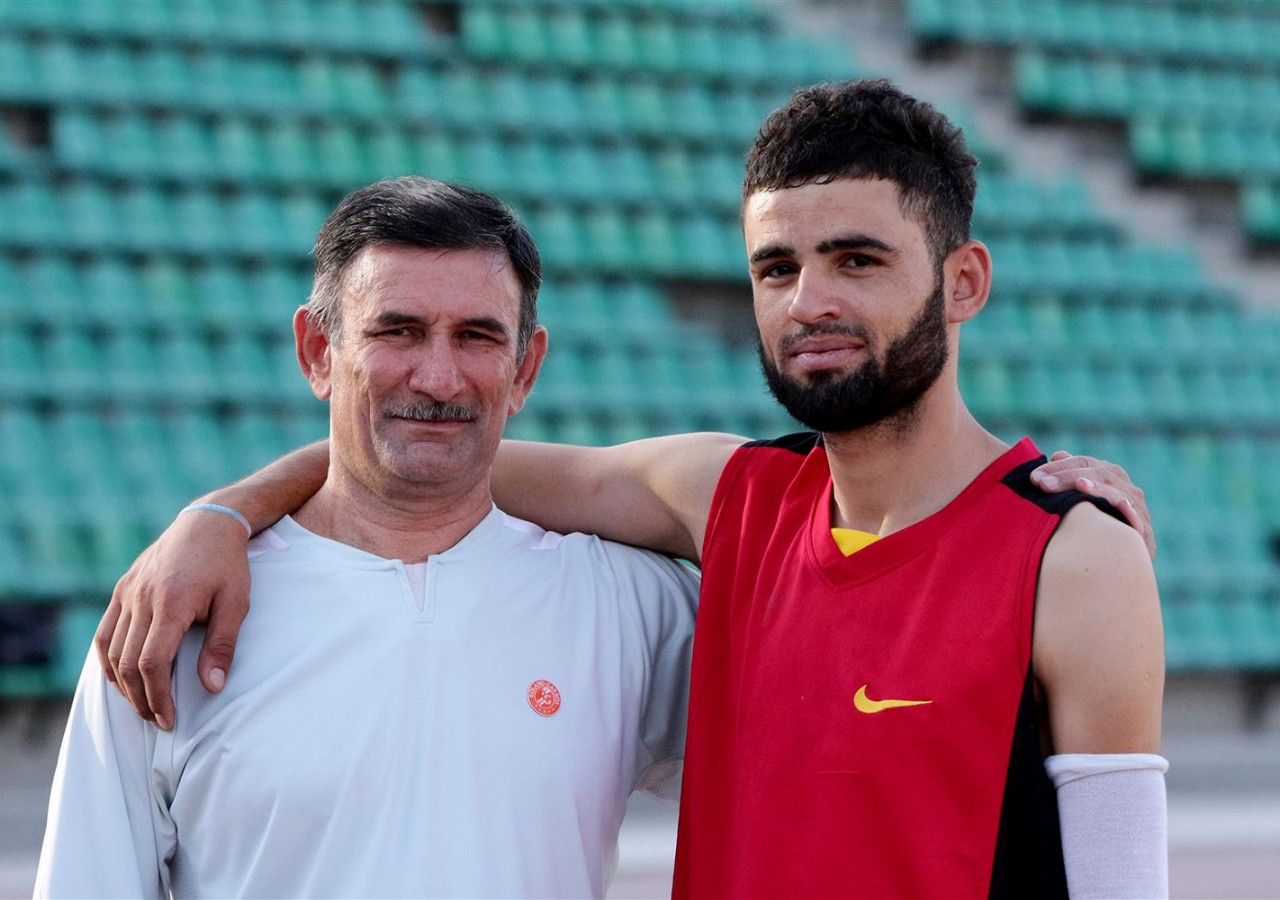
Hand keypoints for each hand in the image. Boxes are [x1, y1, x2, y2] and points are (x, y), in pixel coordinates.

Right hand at [95, 510, 251, 728]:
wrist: (207, 524)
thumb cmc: (228, 565)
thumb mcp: (237, 603)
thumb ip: (222, 645)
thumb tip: (213, 687)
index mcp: (172, 603)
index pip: (152, 663)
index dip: (157, 697)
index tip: (169, 719)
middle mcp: (142, 599)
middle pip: (127, 663)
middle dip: (141, 698)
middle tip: (157, 720)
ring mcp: (127, 593)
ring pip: (111, 651)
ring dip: (122, 685)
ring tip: (142, 705)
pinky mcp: (122, 589)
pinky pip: (105, 632)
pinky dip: (108, 660)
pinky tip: (121, 679)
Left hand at [1031, 451, 1155, 559]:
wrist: (1118, 560)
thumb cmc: (1091, 524)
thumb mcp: (1078, 499)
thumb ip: (1069, 477)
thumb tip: (1059, 454)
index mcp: (1108, 475)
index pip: (1083, 463)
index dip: (1059, 467)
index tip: (1034, 477)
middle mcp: (1125, 487)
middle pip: (1098, 473)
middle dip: (1068, 477)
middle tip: (1042, 484)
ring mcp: (1136, 507)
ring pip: (1117, 492)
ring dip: (1098, 489)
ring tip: (1080, 485)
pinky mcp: (1144, 531)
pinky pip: (1137, 519)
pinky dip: (1129, 511)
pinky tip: (1120, 505)